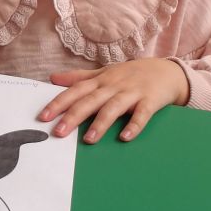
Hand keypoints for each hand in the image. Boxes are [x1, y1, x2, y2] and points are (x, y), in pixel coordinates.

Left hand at [41, 58, 188, 142]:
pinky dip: (134, 125)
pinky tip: (125, 137)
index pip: (76, 91)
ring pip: (114, 107)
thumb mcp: (104, 73)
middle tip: (58, 132)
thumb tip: (52, 78)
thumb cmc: (131, 74)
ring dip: (101, 123)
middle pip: (91, 100)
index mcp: (101, 80)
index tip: (43, 116)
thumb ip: (78, 78)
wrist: (167, 71)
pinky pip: (142, 114)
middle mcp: (114, 86)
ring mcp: (132, 93)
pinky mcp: (150, 101)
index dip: (59, 103)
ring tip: (89, 139)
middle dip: (74, 116)